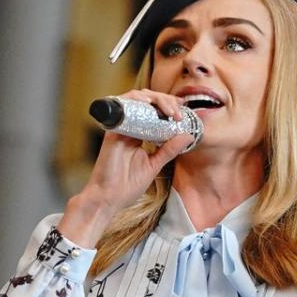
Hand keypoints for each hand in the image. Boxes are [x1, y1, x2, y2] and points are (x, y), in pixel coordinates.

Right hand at [58, 89, 195, 245]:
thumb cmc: (127, 186)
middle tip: (179, 113)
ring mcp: (120, 126)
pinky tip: (151, 105)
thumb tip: (188, 135)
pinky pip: (124, 105)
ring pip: (137, 98)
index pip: (154, 112)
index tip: (184, 112)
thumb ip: (169, 150)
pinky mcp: (113, 128)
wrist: (108, 197)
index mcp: (139, 134)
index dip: (169, 106)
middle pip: (147, 101)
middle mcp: (129, 127)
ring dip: (156, 99)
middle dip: (166, 101)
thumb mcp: (154, 165)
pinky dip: (138, 100)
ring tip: (170, 111)